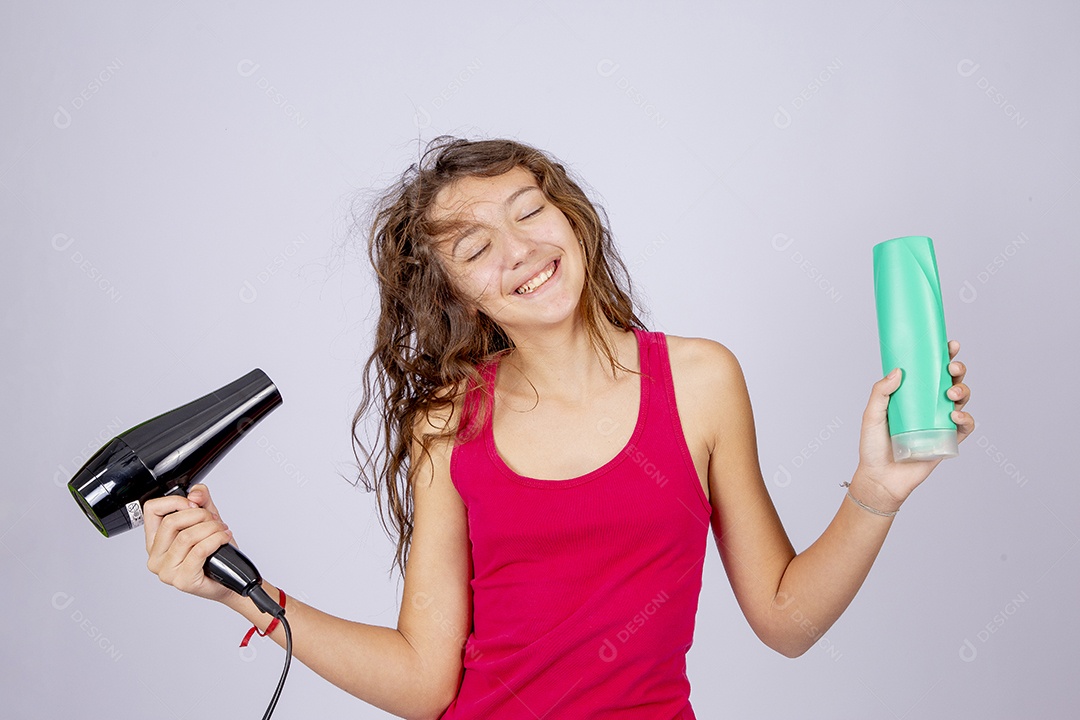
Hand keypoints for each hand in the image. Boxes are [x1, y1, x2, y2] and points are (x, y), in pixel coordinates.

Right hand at [144, 483, 235, 604]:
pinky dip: (216, 540)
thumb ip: (201, 500)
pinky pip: (199, 551)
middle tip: (213, 520)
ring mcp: (166, 571)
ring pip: (186, 537)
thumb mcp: (208, 519)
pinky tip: (224, 538)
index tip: (193, 505)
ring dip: (211, 528)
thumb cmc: (216, 553)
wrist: (230, 579)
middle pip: (171, 522)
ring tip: (221, 530)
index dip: (175, 502)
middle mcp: (156, 557)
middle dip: (199, 515)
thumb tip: (194, 495)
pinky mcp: (182, 580)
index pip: (151, 510)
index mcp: (155, 541)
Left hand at [854, 340, 974, 509]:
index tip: (948, 344)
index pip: (929, 371)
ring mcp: (939, 422)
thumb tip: (899, 371)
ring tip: (950, 394)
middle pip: (951, 381)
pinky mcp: (947, 441)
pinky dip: (966, 419)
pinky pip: (965, 427)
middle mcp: (928, 405)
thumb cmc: (873, 446)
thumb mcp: (871, 415)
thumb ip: (880, 392)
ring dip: (962, 391)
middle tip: (951, 368)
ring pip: (961, 400)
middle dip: (957, 370)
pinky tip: (955, 417)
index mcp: (912, 395)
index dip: (942, 356)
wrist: (880, 478)